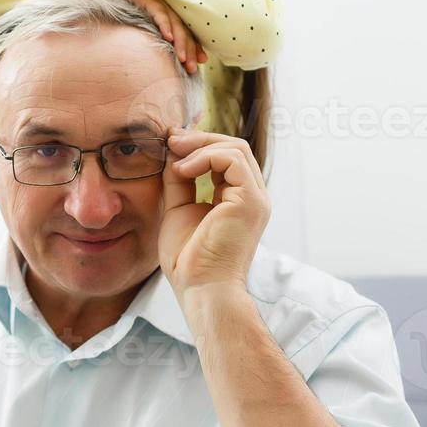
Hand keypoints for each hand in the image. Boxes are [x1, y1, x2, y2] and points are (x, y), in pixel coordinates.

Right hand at [117, 0, 206, 74]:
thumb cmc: (129, 14)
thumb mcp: (146, 30)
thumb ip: (160, 42)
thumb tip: (173, 62)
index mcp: (172, 18)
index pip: (188, 34)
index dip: (196, 47)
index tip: (202, 61)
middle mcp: (169, 11)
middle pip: (184, 32)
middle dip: (189, 51)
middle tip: (191, 68)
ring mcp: (161, 4)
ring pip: (175, 25)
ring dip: (180, 43)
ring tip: (182, 59)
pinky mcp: (149, 0)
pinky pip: (159, 14)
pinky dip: (165, 25)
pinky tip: (168, 37)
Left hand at [158, 128, 271, 302]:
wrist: (199, 287)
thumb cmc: (188, 260)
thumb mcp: (178, 209)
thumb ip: (179, 181)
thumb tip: (173, 152)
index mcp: (238, 200)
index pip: (226, 158)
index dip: (199, 145)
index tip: (170, 142)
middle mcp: (252, 197)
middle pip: (234, 147)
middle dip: (200, 139)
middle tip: (171, 139)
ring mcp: (255, 198)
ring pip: (236, 148)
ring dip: (201, 146)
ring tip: (175, 157)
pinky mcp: (251, 201)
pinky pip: (233, 160)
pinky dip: (205, 158)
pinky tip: (183, 170)